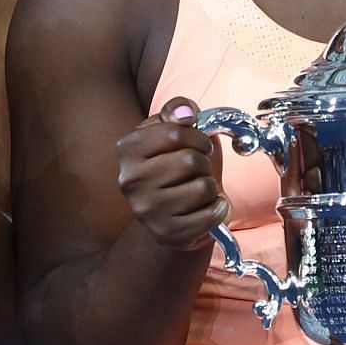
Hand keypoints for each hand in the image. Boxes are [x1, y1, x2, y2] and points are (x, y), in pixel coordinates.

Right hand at [117, 98, 225, 250]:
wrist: (175, 214)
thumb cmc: (178, 166)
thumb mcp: (175, 131)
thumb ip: (178, 110)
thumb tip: (186, 113)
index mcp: (127, 149)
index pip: (174, 132)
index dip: (197, 136)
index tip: (200, 145)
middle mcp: (129, 180)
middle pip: (191, 161)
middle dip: (204, 163)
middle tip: (198, 171)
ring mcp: (146, 211)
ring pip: (204, 187)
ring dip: (210, 187)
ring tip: (197, 190)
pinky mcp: (166, 234)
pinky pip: (211, 214)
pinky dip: (218, 209)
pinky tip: (205, 209)